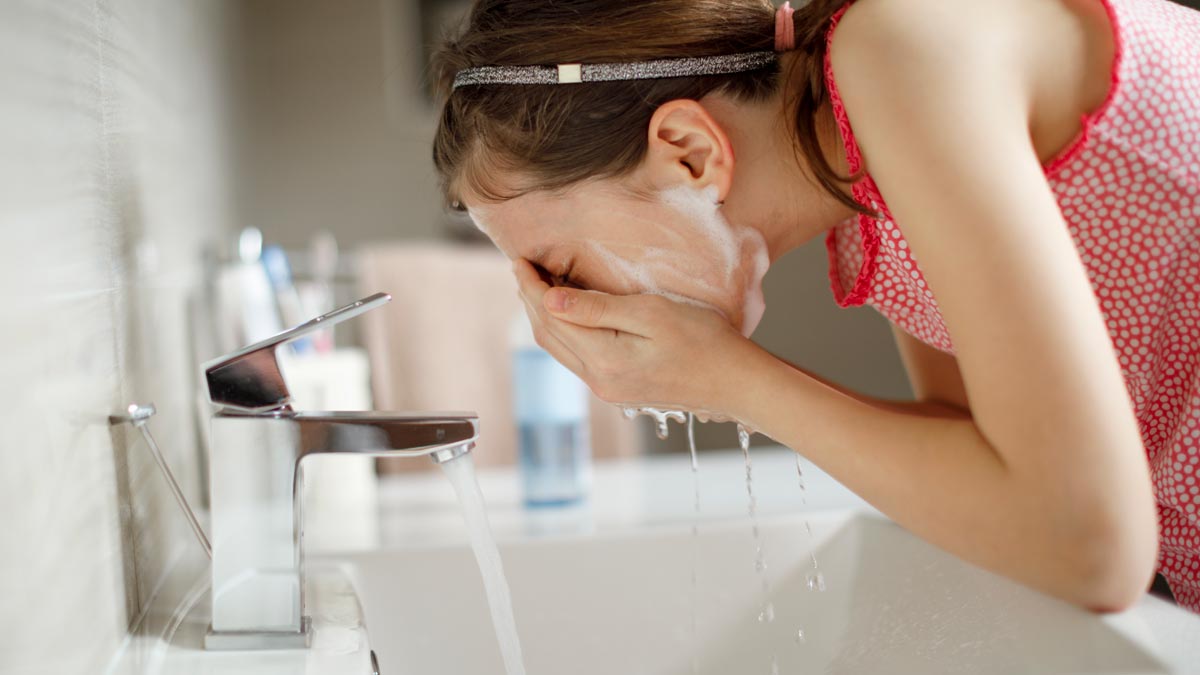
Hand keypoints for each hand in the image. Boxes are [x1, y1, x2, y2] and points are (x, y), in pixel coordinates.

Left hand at [512, 258, 758, 415]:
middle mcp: (599, 380)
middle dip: (531, 299)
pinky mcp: (618, 388)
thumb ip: (598, 308)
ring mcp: (607, 388)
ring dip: (545, 316)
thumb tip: (550, 300)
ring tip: (537, 286)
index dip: (531, 287)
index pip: (551, 317)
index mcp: (605, 360)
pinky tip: (567, 314)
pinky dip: (564, 332)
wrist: (735, 382)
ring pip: (560, 348)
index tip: (520, 260)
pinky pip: (577, 357)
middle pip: (548, 335)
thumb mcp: (652, 313)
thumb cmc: (704, 340)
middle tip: (523, 267)